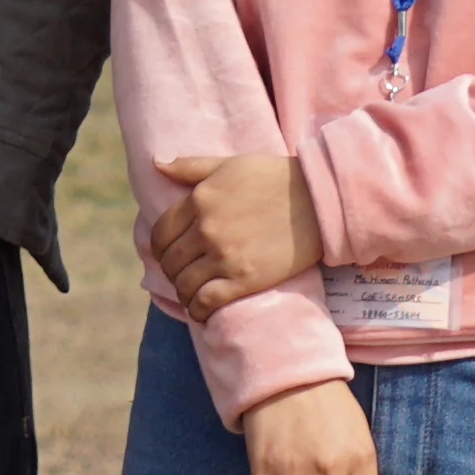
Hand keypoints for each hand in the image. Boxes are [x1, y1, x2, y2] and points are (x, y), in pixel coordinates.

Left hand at [139, 147, 320, 319]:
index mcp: (199, 200)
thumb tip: (156, 163)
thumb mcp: (230, 164)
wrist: (318, 202)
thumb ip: (190, 166)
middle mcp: (206, 230)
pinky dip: (198, 310)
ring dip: (183, 292)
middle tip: (183, 274)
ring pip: (184, 284)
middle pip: (170, 261)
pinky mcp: (244, 280)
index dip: (160, 248)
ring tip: (191, 293)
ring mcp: (224, 257)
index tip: (169, 254)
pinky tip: (201, 311)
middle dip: (172, 271)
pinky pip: (206, 302)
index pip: (160, 234)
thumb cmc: (275, 177)